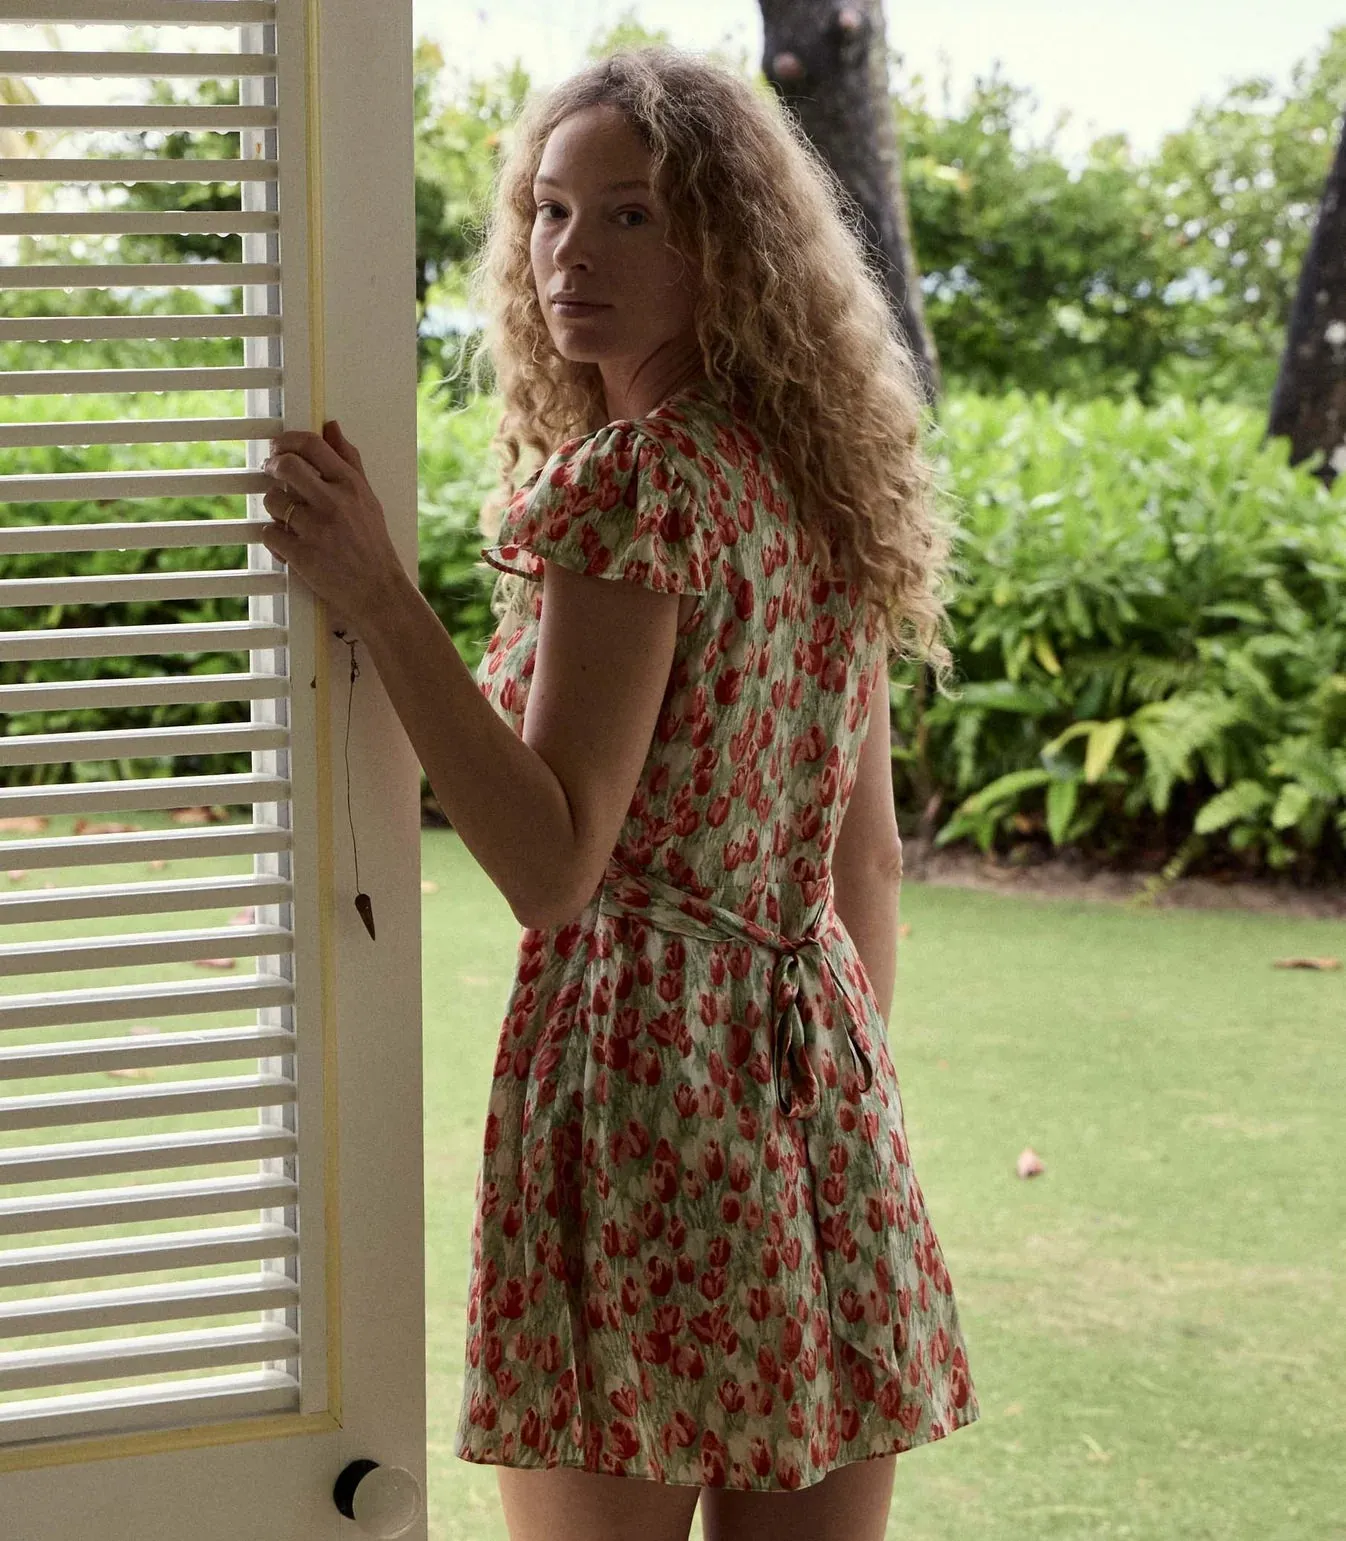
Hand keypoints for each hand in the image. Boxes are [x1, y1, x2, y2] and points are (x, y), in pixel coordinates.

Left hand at [258, 419, 405, 632]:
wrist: (379, 591)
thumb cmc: (373, 545)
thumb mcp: (368, 498)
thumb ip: (349, 460)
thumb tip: (331, 426)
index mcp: (351, 485)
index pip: (311, 444)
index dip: (286, 440)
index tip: (278, 447)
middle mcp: (334, 502)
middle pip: (286, 464)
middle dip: (271, 466)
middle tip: (271, 473)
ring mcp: (317, 529)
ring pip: (272, 500)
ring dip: (273, 508)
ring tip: (287, 518)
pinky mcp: (303, 555)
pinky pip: (269, 533)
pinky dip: (274, 539)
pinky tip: (289, 545)